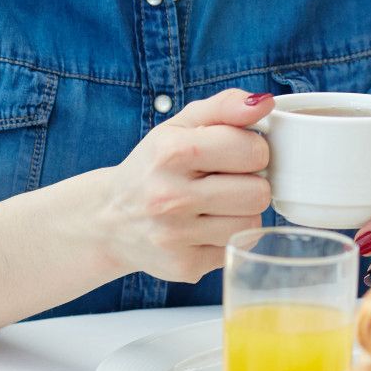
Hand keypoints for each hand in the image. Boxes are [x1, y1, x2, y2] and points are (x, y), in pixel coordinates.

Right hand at [97, 89, 272, 283]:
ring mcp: (175, 237)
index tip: (237, 153)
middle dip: (250, 183)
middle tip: (226, 181)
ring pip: (252, 223)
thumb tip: (264, 103)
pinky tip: (203, 228)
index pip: (252, 151)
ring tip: (215, 205)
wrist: (107, 219)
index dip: (253, 149)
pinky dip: (226, 236)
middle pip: (259, 192)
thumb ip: (224, 107)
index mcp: (171, 152)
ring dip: (242, 212)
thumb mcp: (180, 126)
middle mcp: (169, 196)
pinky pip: (236, 247)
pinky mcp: (184, 266)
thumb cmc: (153, 167)